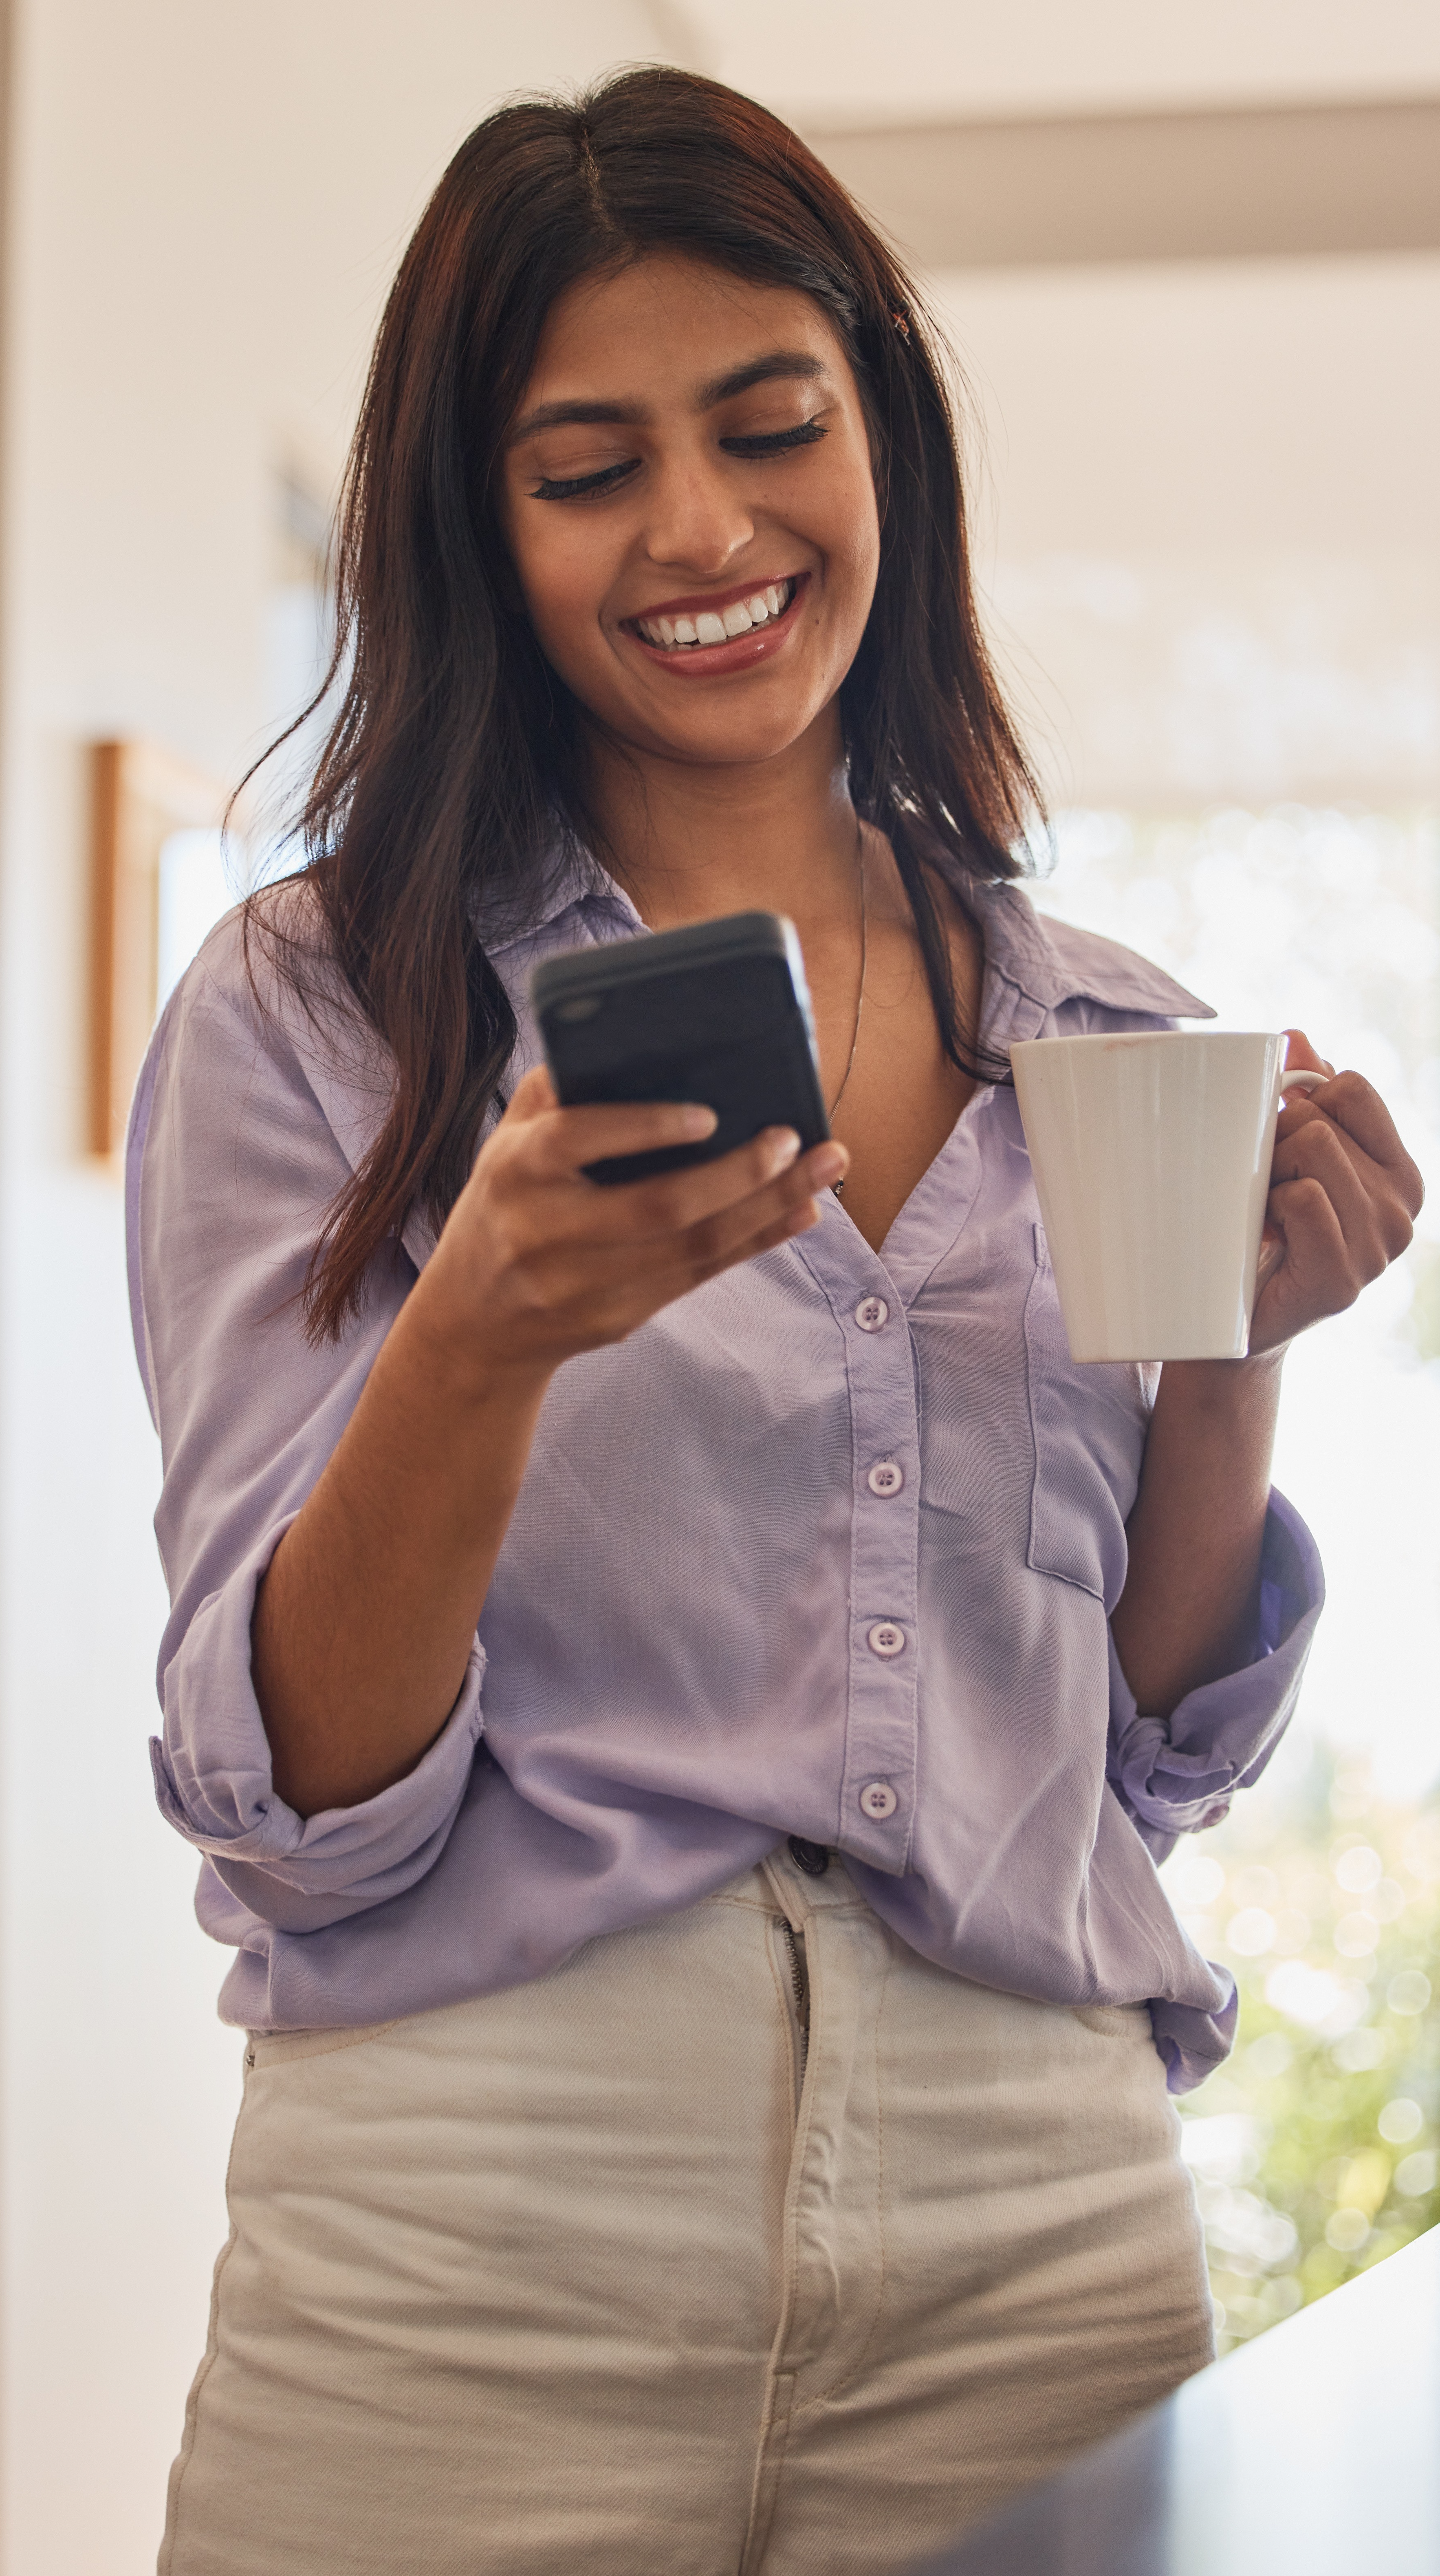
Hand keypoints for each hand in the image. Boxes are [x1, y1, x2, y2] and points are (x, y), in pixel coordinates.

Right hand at [414, 1065, 847, 1385]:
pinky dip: (757, 1240)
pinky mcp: (618, 1321)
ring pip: (694, 1248)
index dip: (644, 1127)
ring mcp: (582, 1287)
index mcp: (513, 1172)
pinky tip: (799, 1210)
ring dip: (769, 1206)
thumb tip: (632, 1037)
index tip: (706, 1114)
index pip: (577, 1139)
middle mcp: (544, 1233)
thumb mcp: (506, 1143)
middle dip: (737, 1173)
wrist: (473, 1323)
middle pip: (657, 1207)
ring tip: (824, 1166)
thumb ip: (557, 1092)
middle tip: (790, 1137)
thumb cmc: (504, 1206)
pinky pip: (701, 1277)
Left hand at [1248, 1029, 1423, 1355]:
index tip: (1279, 1139)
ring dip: (1266, 1172)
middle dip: (1274, 1139)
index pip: (1351, 1086)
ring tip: (1262, 1212)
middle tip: (1261, 1186)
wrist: (1229, 1323)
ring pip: (1312, 1150)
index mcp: (1399, 1173)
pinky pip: (1305, 1199)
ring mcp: (1378, 1249)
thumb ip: (1303, 1094)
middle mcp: (1402, 1210)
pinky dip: (1271, 1206)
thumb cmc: (1257, 1231)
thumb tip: (1296, 1036)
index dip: (1298, 1100)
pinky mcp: (1342, 1281)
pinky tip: (1266, 1236)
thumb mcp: (1284, 1154)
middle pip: (1321, 1117)